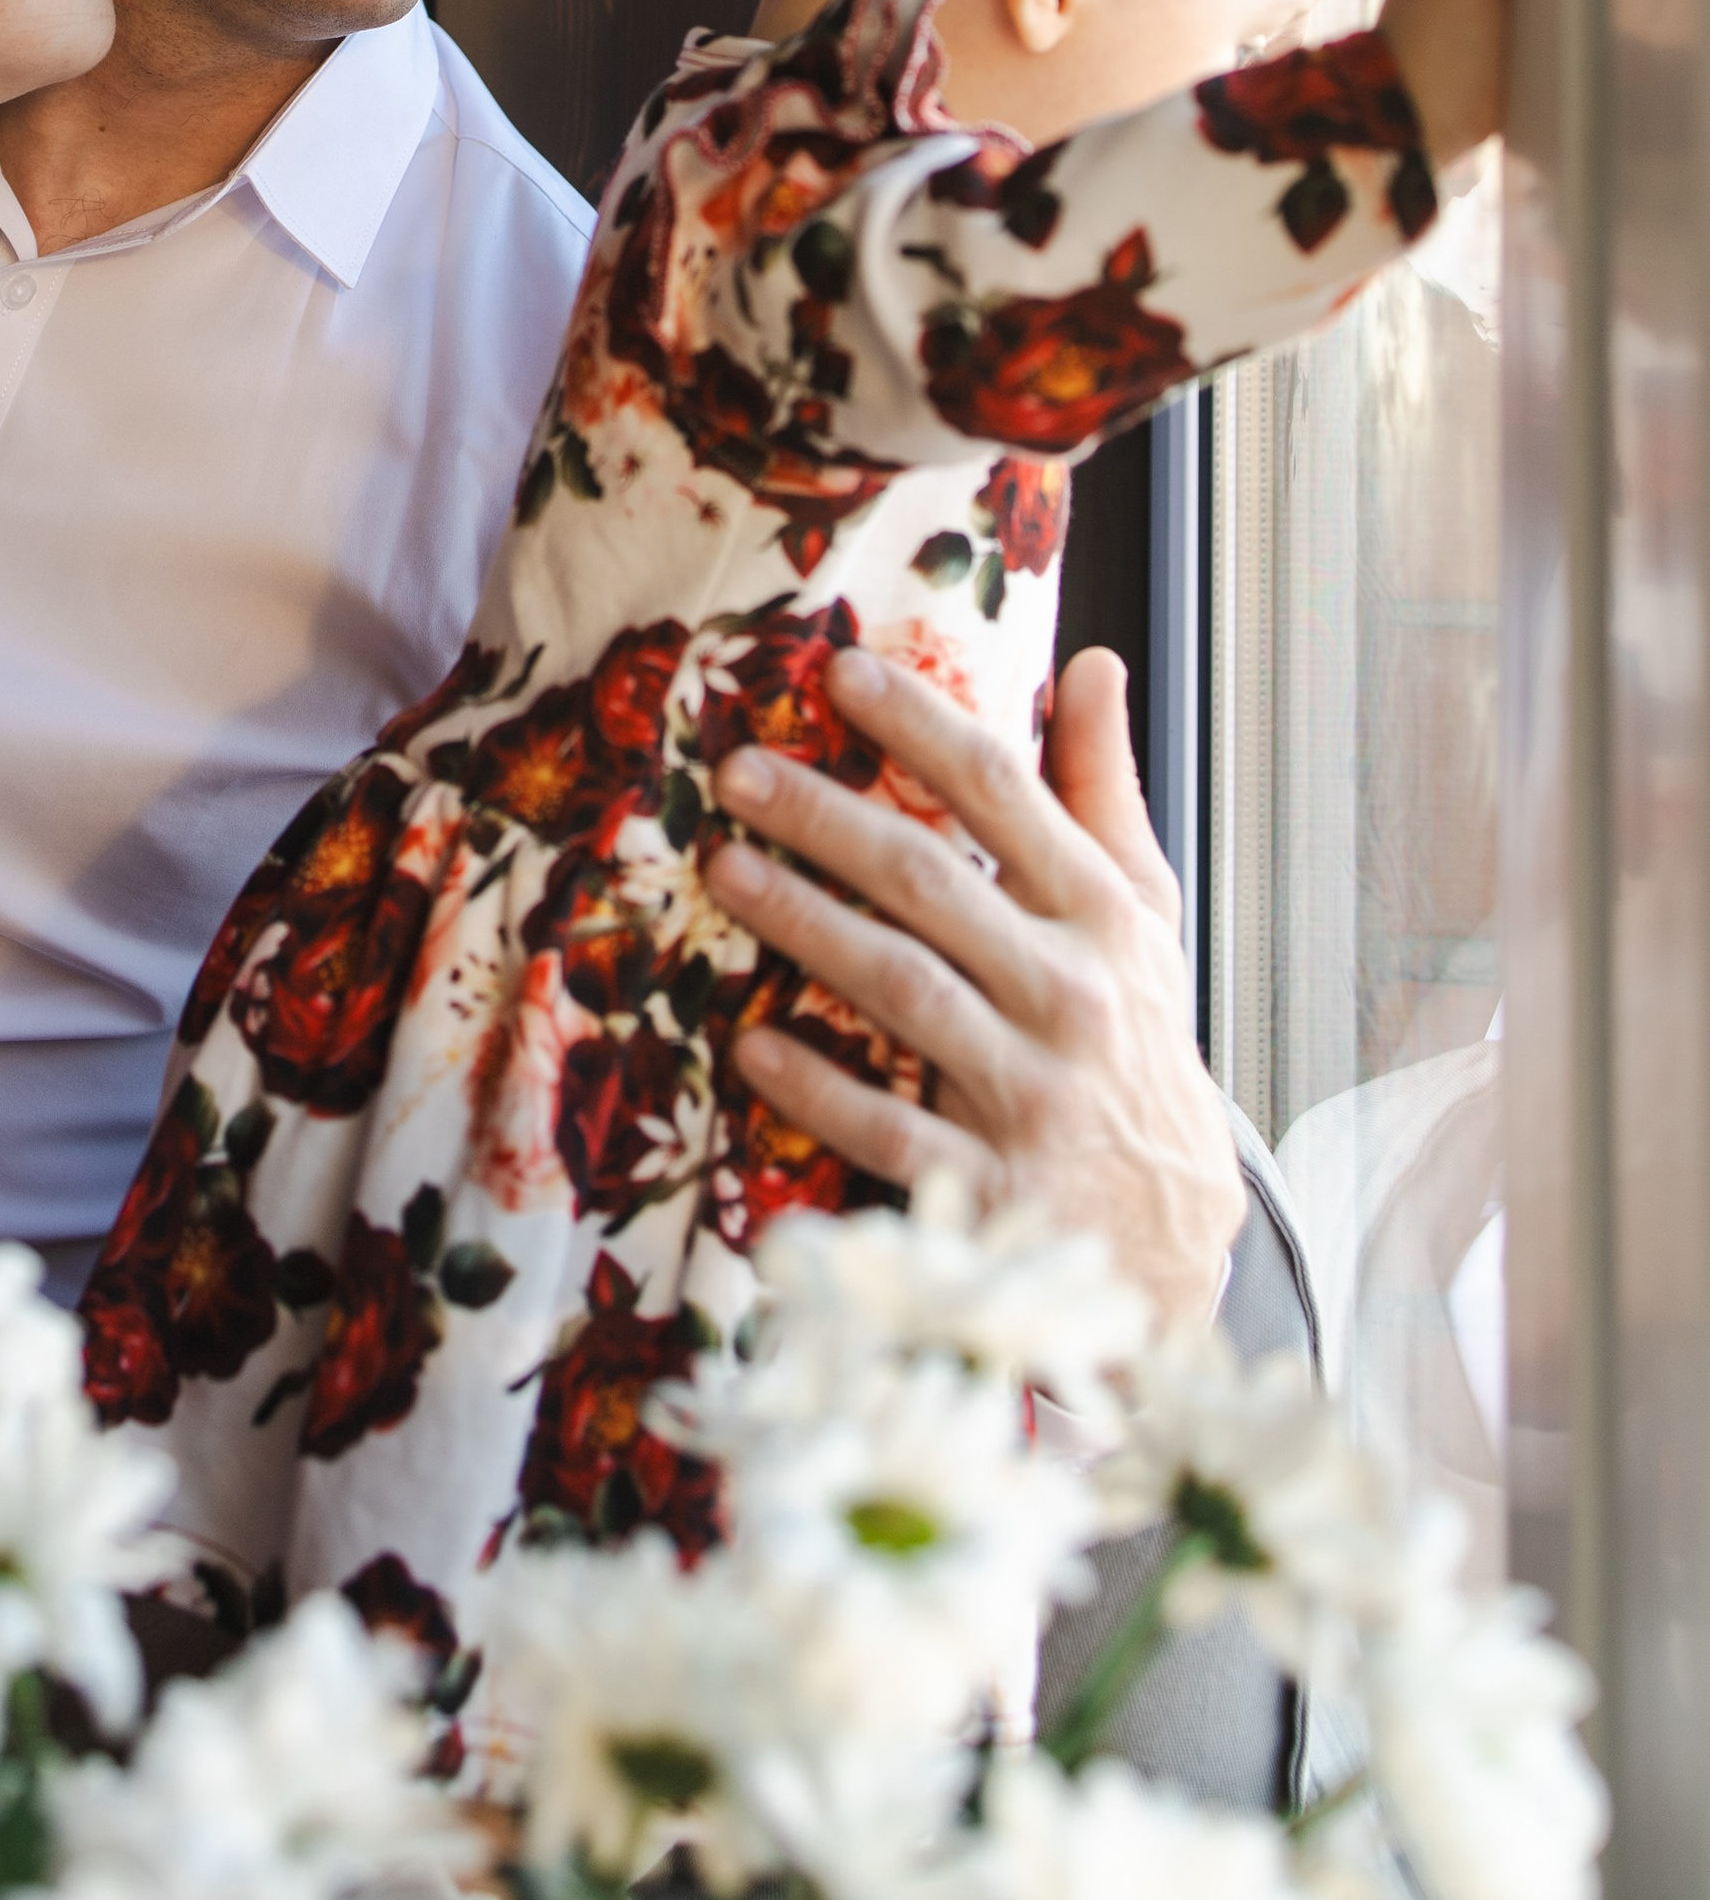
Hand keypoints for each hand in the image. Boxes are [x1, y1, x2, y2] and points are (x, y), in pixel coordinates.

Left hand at [705, 643, 1243, 1330]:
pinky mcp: (992, 1184)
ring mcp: (1033, 1093)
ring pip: (903, 990)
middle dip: (828, 819)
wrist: (1174, 1235)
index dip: (922, 726)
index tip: (841, 671)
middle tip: (738, 770)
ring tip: (724, 869)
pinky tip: (752, 1044)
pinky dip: (820, 1087)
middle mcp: (1072, 994)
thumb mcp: (1143, 918)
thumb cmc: (1137, 1045)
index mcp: (1105, 919)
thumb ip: (1106, 791)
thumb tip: (1093, 664)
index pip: (1006, 795)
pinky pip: (889, 1128)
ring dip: (807, 926)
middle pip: (933, 883)